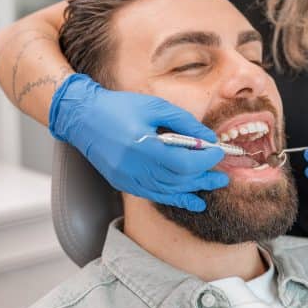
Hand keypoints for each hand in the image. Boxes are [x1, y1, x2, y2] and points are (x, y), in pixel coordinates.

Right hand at [49, 74, 227, 211]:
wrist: (83, 117)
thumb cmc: (118, 107)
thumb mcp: (155, 106)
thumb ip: (184, 123)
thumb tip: (208, 139)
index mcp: (142, 146)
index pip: (182, 162)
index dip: (205, 160)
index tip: (219, 152)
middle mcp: (134, 167)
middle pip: (178, 179)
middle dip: (204, 177)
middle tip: (224, 176)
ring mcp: (128, 179)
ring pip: (168, 191)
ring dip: (193, 189)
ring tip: (213, 185)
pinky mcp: (124, 183)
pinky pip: (155, 195)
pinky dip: (176, 198)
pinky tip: (193, 200)